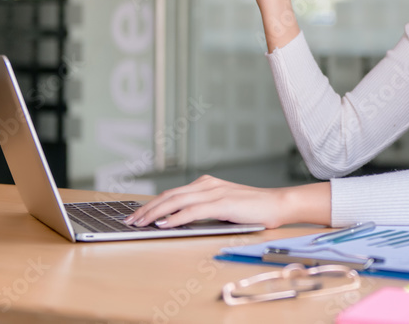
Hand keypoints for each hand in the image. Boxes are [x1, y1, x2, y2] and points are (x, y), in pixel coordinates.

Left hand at [123, 176, 331, 228]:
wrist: (278, 204)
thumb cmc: (252, 209)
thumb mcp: (223, 207)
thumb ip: (202, 210)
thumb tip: (176, 221)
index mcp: (207, 184)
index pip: (172, 193)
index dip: (152, 204)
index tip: (136, 215)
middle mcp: (207, 184)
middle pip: (169, 196)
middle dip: (146, 209)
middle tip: (130, 221)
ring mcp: (215, 192)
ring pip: (176, 201)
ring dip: (155, 213)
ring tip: (140, 223)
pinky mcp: (223, 203)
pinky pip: (193, 210)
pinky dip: (176, 217)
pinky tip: (164, 224)